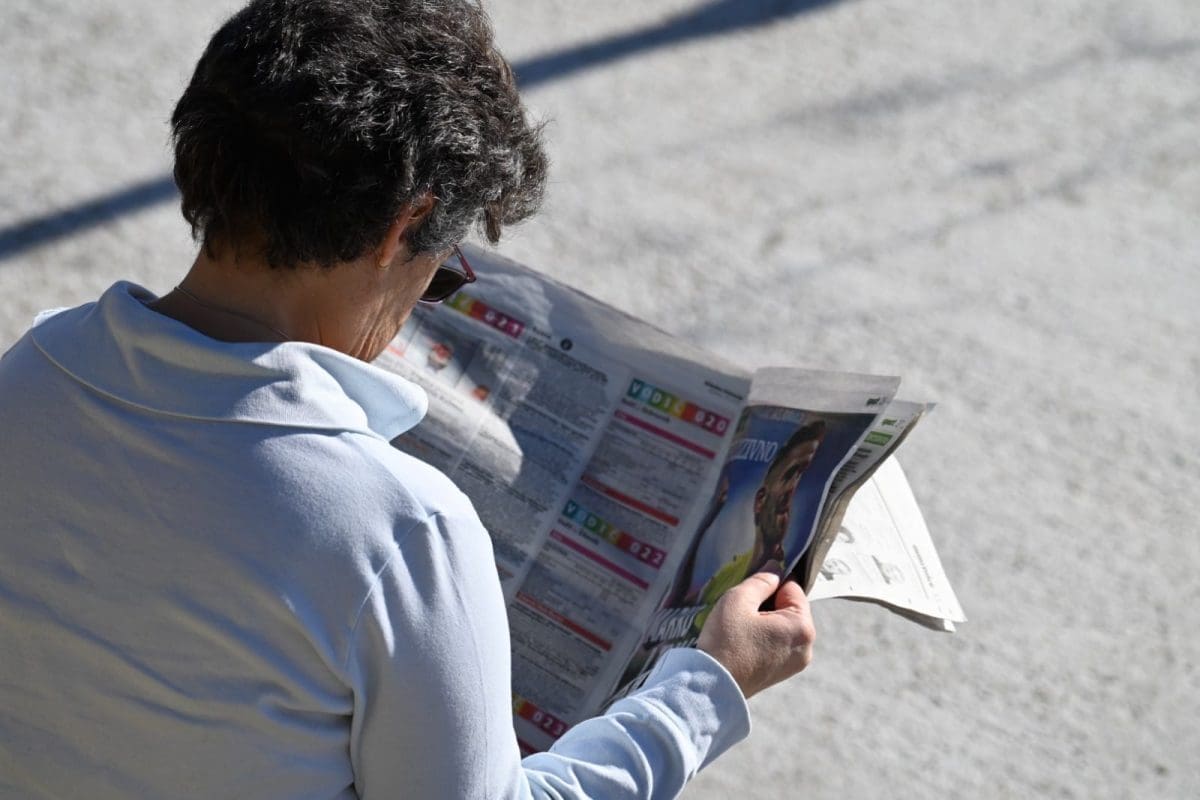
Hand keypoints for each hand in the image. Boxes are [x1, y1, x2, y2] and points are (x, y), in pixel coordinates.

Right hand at [696, 572, 815, 698]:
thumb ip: (761, 580)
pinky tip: (744, 639)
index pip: (792, 588)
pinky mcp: (783, 672)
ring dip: (766, 620)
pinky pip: (778, 643)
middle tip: (742, 607)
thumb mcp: (738, 599)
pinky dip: (764, 636)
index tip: (751, 586)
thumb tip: (776, 568)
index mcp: (802, 627)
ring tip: (741, 624)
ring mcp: (796, 662)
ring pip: (784, 625)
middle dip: (769, 602)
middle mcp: (806, 646)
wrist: (712, 685)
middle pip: (790, 608)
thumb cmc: (725, 640)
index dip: (771, 582)